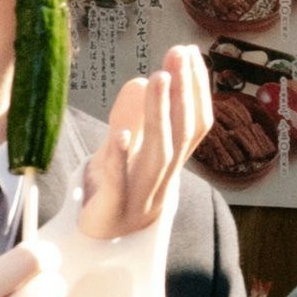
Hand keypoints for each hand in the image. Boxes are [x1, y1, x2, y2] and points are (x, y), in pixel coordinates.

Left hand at [74, 48, 214, 240]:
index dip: (198, 90)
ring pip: (159, 154)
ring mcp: (140, 196)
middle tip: (180, 53)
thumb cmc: (117, 190)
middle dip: (184, 92)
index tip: (192, 54)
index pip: (195, 124)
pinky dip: (121, 159)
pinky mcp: (112, 210)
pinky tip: (120, 133)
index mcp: (170, 163)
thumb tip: (143, 80)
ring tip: (158, 76)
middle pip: (182, 135)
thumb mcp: (126, 149)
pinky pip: (120, 184)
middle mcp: (163, 179)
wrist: (99, 244)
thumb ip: (134, 117)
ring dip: (160, 114)